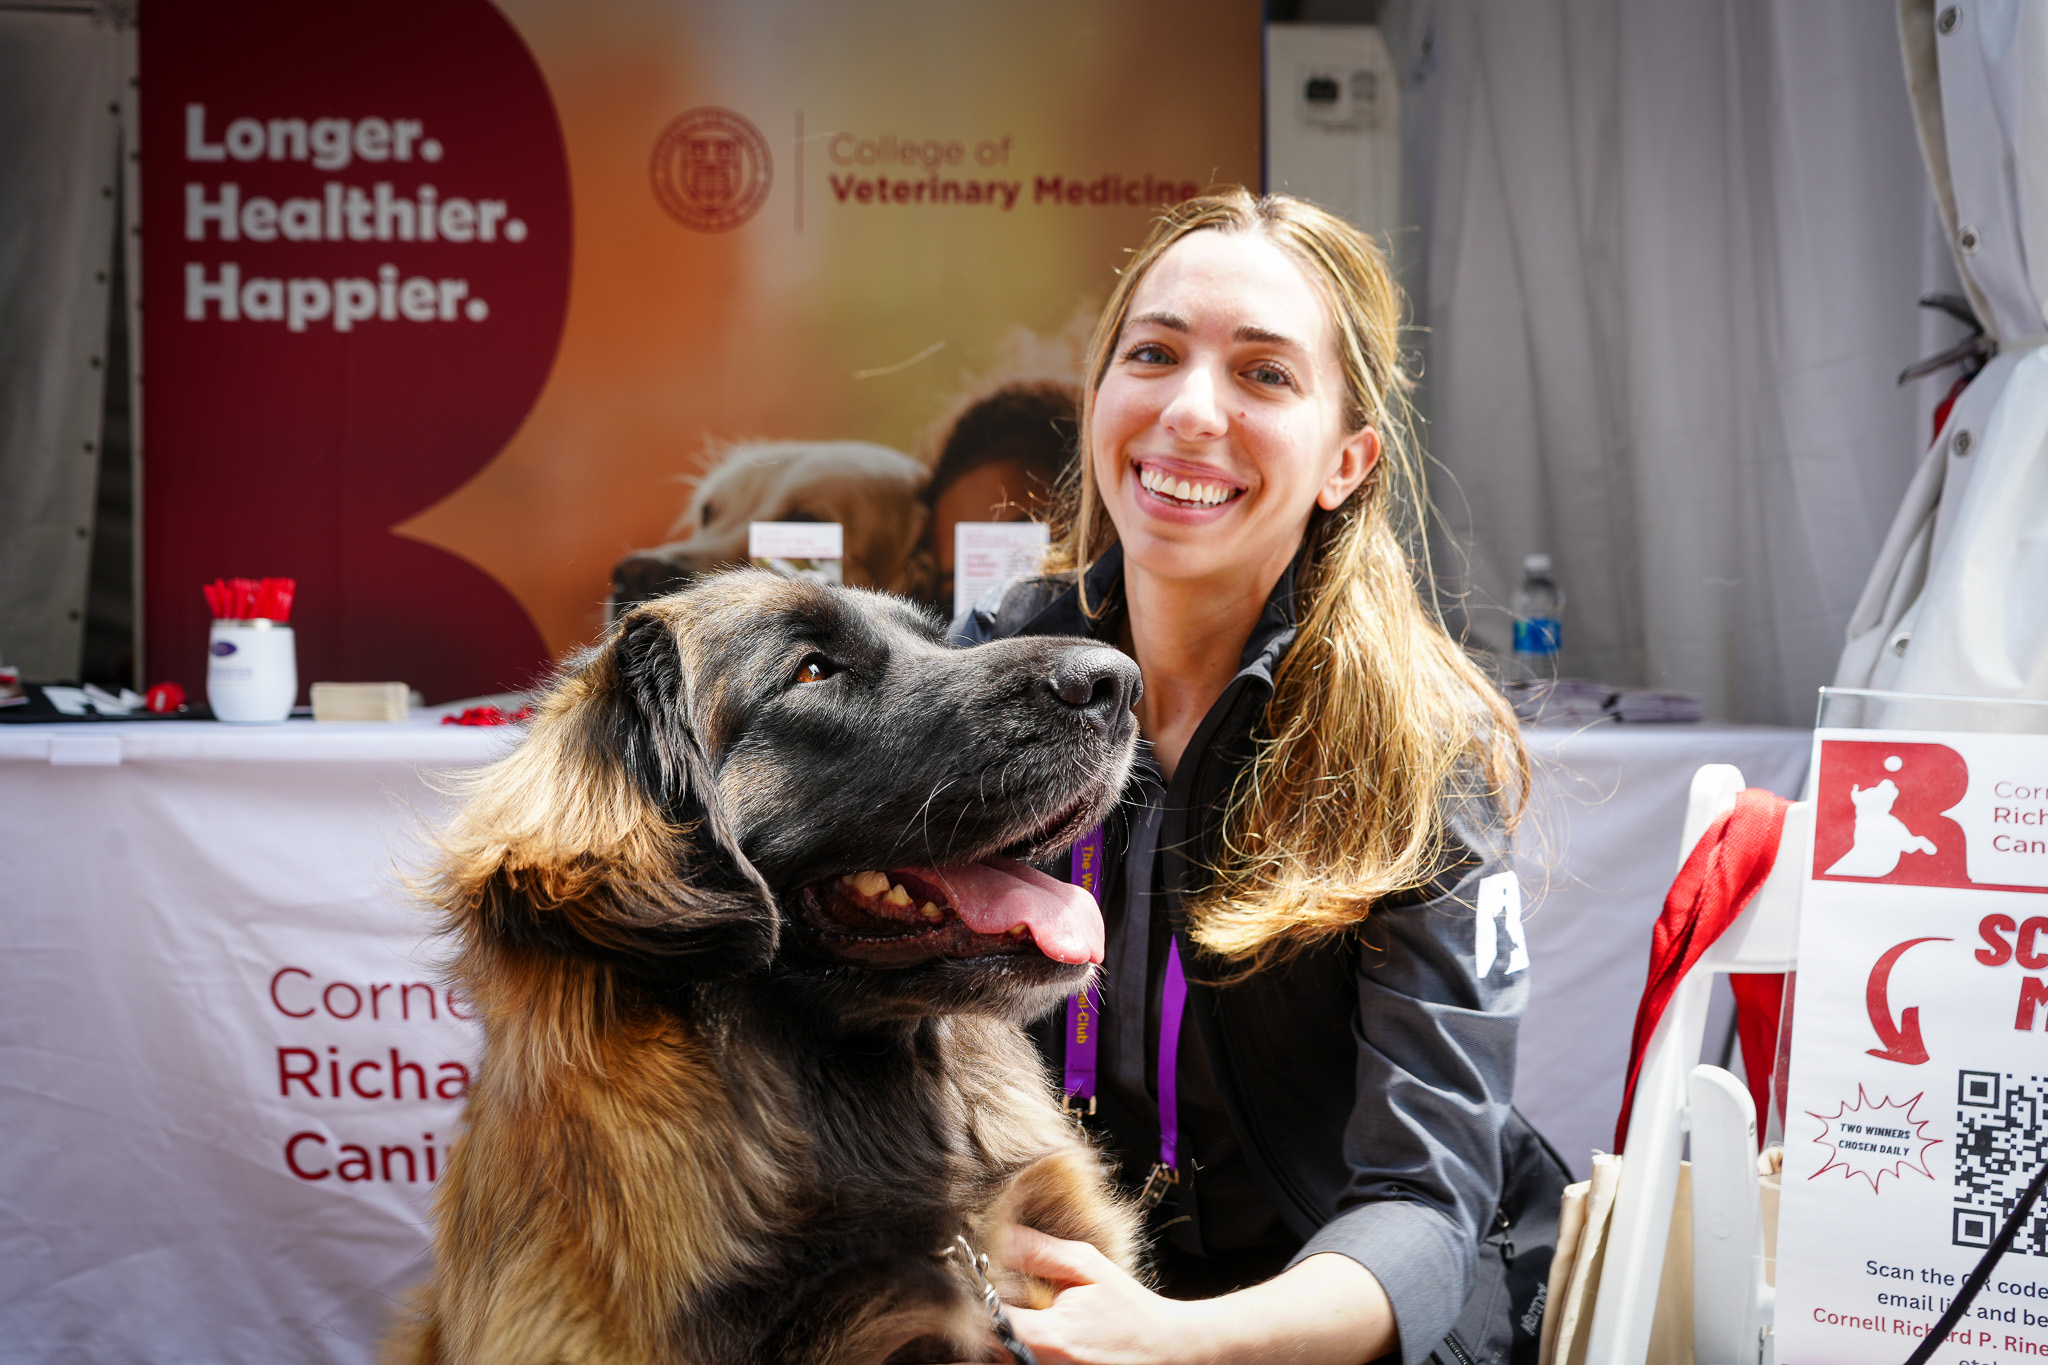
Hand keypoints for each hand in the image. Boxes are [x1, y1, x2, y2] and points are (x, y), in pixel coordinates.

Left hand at [985, 1229, 1395, 1364]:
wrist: (1170, 1351)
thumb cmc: (1130, 1309)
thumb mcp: (1088, 1268)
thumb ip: (1040, 1252)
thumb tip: (1000, 1236)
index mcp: (1050, 1338)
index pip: (987, 1322)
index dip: (975, 1301)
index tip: (977, 1282)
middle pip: (987, 1347)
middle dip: (986, 1322)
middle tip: (997, 1297)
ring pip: (1002, 1359)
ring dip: (1001, 1337)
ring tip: (1019, 1312)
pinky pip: (1020, 1364)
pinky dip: (1018, 1350)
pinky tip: (1033, 1331)